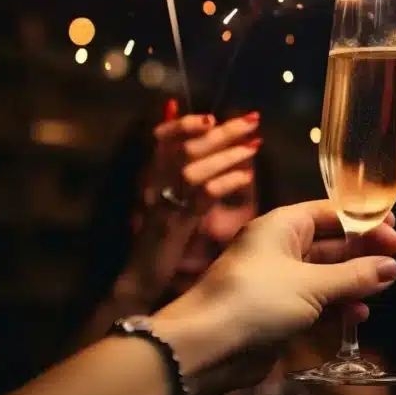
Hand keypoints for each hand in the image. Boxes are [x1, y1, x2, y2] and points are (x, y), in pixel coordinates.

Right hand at [114, 102, 260, 308]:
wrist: (140, 278)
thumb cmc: (162, 235)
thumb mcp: (172, 195)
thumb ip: (182, 164)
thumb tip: (191, 127)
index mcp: (151, 174)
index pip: (162, 137)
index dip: (185, 123)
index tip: (213, 116)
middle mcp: (153, 184)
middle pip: (186, 148)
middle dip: (222, 132)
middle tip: (253, 120)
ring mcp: (162, 204)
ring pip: (192, 170)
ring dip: (226, 155)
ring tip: (255, 146)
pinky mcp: (173, 226)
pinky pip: (201, 198)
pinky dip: (224, 184)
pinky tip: (245, 178)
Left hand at [156, 200, 395, 394]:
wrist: (206, 347)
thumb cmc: (256, 300)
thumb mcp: (311, 285)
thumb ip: (354, 275)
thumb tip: (392, 266)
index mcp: (282, 226)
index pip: (331, 213)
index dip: (363, 220)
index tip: (394, 231)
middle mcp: (281, 248)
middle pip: (331, 243)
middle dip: (362, 252)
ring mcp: (280, 280)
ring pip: (326, 274)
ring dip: (354, 281)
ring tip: (382, 288)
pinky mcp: (279, 311)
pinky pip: (316, 301)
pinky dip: (338, 305)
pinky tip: (359, 315)